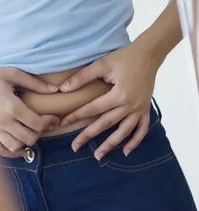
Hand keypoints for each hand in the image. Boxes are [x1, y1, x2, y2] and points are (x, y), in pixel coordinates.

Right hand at [0, 66, 59, 157]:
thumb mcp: (11, 74)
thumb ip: (34, 83)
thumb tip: (54, 90)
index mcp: (11, 106)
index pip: (37, 123)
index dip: (49, 122)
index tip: (53, 118)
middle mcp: (2, 122)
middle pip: (29, 138)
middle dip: (40, 132)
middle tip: (43, 124)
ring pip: (16, 147)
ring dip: (27, 142)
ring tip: (30, 132)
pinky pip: (0, 150)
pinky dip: (11, 153)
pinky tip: (19, 148)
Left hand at [59, 39, 159, 159]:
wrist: (148, 54)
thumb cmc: (124, 57)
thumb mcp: (102, 64)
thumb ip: (83, 77)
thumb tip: (63, 88)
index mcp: (118, 95)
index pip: (92, 108)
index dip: (76, 115)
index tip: (63, 123)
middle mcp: (129, 105)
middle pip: (106, 124)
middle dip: (89, 135)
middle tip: (75, 147)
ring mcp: (139, 109)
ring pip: (124, 131)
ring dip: (111, 144)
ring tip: (98, 156)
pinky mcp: (146, 109)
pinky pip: (142, 129)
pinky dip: (135, 141)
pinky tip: (126, 151)